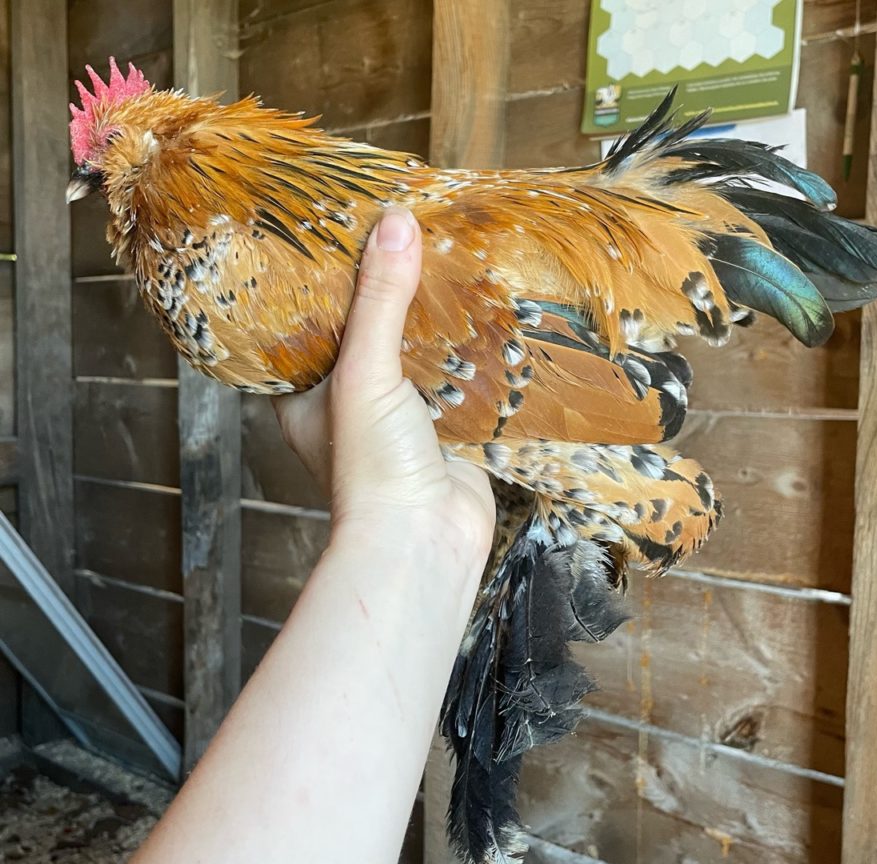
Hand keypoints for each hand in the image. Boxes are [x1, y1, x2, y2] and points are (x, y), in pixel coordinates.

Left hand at [273, 207, 494, 550]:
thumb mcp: (364, 372)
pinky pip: (454, 378)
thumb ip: (380, 299)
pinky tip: (484, 312)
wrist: (426, 541)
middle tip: (402, 235)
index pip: (305, 323)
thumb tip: (396, 221)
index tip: (341, 231)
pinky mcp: (443, 430)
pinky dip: (468, 351)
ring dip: (432, 320)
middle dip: (387, 292)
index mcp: (304, 394)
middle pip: (366, 333)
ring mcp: (397, 418)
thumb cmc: (371, 468)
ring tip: (446, 259)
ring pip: (414, 354)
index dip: (323, 280)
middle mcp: (347, 405)